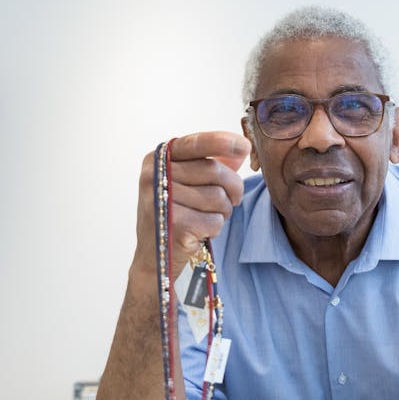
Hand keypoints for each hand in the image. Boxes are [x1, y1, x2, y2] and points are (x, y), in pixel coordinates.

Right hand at [135, 132, 250, 274]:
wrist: (153, 257)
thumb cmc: (175, 215)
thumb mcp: (187, 183)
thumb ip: (212, 163)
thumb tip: (242, 149)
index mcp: (157, 160)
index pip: (195, 144)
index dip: (222, 142)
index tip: (245, 145)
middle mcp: (154, 176)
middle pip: (214, 171)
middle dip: (233, 187)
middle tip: (232, 200)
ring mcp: (162, 201)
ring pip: (218, 196)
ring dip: (223, 210)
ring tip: (208, 217)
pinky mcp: (174, 226)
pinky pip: (215, 220)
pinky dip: (215, 228)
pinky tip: (200, 232)